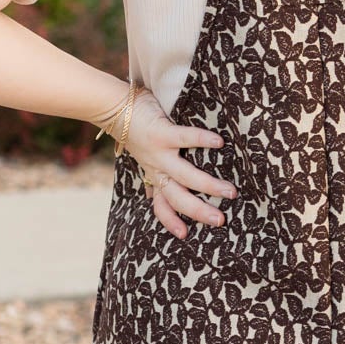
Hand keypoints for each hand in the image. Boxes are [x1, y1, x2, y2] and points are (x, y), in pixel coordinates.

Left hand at [121, 85, 238, 240]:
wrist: (114, 108)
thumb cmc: (135, 130)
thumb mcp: (143, 156)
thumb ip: (152, 171)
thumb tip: (151, 190)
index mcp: (154, 175)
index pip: (160, 205)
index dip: (170, 221)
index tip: (184, 235)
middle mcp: (156, 168)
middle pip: (177, 198)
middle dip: (199, 211)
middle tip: (220, 220)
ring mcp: (159, 152)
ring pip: (184, 176)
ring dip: (208, 186)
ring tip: (230, 191)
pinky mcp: (161, 133)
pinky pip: (184, 138)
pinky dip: (202, 140)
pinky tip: (219, 143)